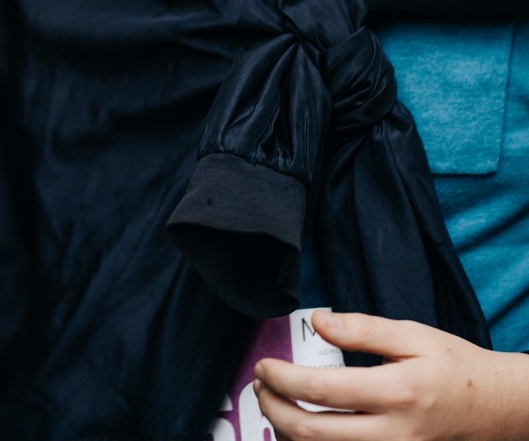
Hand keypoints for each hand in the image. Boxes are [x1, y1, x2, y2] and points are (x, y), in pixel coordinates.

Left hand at [254, 309, 528, 440]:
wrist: (489, 407)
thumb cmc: (450, 366)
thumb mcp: (411, 334)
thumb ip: (362, 329)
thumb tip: (318, 320)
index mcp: (396, 392)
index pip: (324, 390)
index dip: (284, 378)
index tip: (265, 365)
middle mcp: (392, 433)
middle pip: (315, 433)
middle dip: (275, 410)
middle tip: (260, 384)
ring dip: (287, 432)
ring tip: (272, 401)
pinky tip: (298, 426)